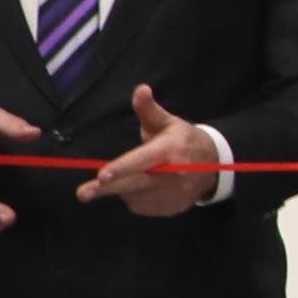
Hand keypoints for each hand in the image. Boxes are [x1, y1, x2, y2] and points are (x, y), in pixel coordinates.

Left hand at [79, 84, 222, 218]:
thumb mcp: (168, 122)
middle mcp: (174, 174)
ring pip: (135, 196)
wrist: (214, 165)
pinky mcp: (172, 208)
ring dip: (123, 189)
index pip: (143, 160)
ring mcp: (174, 194)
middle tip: (83, 193)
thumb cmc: (183, 140)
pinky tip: (141, 188)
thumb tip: (141, 89)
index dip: (122, 168)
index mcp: (171, 149)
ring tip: (126, 177)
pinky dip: (135, 199)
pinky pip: (142, 207)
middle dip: (108, 188)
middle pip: (134, 183)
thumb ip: (148, 109)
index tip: (102, 175)